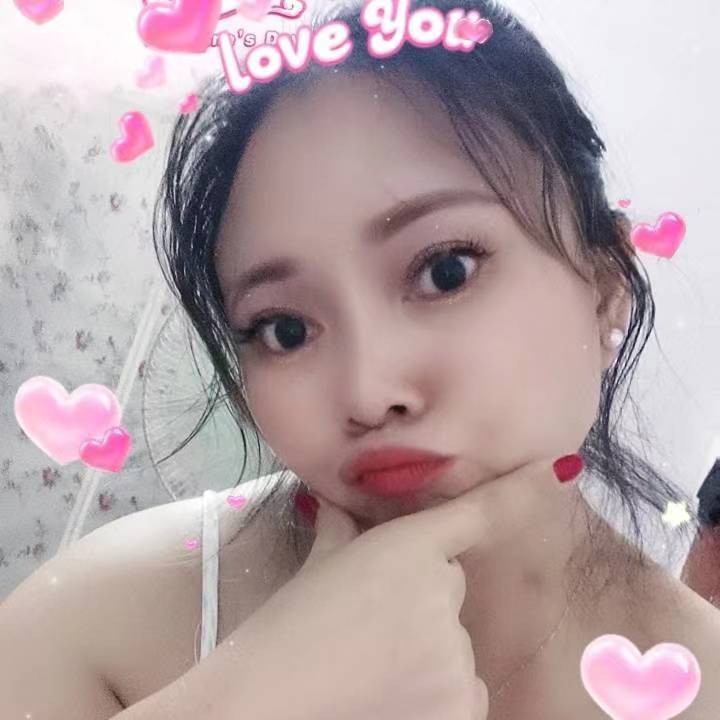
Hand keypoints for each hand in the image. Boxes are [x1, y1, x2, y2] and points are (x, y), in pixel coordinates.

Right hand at [235, 455, 573, 719]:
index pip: (478, 513)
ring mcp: (455, 652)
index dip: (525, 488)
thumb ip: (339, 529)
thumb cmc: (283, 631)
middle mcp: (441, 593)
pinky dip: (437, 697)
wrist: (261, 705)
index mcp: (405, 548)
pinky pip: (465, 693)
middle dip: (423, 602)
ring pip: (456, 645)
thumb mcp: (315, 569)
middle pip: (450, 590)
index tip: (565, 466)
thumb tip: (334, 501)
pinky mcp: (461, 705)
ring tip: (374, 669)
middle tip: (372, 627)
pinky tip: (391, 699)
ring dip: (428, 654)